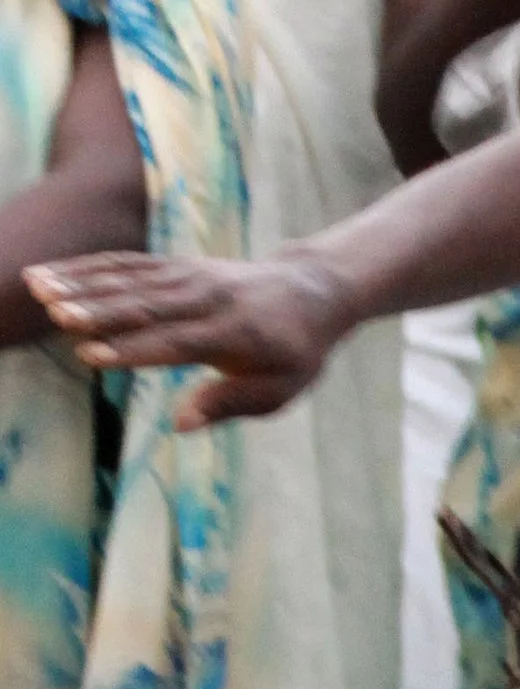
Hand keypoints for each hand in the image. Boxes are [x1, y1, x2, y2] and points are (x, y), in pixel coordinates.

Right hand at [26, 250, 345, 426]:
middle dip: (99, 309)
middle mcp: (208, 299)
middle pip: (147, 304)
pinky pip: (128, 264)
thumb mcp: (278, 391)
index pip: (177, 341)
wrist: (311, 291)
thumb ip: (228, 404)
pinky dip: (89, 266)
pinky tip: (50, 272)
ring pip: (131, 279)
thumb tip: (180, 424)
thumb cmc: (293, 353)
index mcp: (234, 333)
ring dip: (83, 282)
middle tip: (55, 313)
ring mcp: (190, 277)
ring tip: (38, 285)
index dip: (134, 349)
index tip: (93, 355)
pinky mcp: (176, 266)